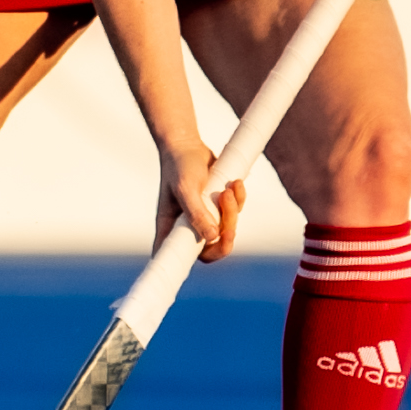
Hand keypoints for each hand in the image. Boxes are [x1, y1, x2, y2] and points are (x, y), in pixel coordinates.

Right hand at [154, 139, 246, 264]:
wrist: (187, 145)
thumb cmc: (179, 166)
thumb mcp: (186, 188)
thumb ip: (197, 213)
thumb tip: (212, 237)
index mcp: (171, 228)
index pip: (178, 257)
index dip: (192, 264)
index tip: (202, 258)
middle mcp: (187, 227)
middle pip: (211, 248)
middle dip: (226, 235)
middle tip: (231, 224)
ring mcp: (204, 218)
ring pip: (226, 229)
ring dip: (233, 211)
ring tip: (229, 188)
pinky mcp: (218, 207)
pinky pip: (235, 212)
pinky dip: (239, 199)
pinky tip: (235, 183)